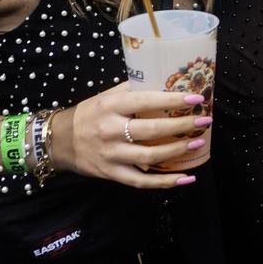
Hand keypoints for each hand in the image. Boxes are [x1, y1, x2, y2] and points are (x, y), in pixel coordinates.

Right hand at [49, 81, 210, 187]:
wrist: (58, 141)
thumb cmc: (88, 115)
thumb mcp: (105, 97)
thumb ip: (131, 90)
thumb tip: (165, 80)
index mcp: (110, 106)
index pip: (145, 101)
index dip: (172, 100)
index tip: (196, 98)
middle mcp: (110, 131)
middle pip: (152, 130)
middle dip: (182, 125)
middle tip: (204, 120)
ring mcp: (111, 155)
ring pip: (150, 156)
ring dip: (178, 150)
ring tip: (198, 142)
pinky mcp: (111, 173)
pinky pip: (142, 181)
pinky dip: (166, 182)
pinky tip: (186, 178)